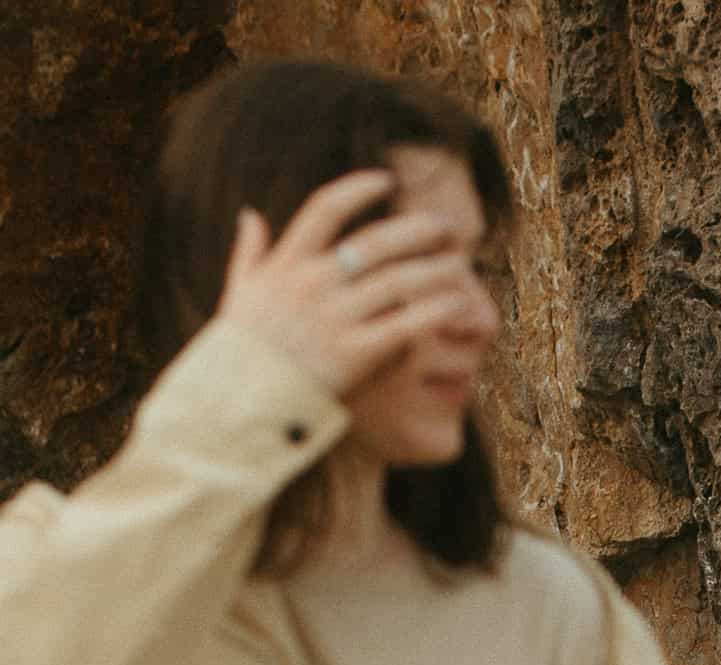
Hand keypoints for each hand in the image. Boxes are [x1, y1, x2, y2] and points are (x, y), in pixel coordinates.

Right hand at [213, 169, 473, 394]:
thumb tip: (250, 214)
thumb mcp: (236, 295)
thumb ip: (248, 254)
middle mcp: (311, 284)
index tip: (388, 181)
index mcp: (285, 265)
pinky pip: (405, 325)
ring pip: (398, 282)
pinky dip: (436, 311)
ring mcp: (333, 318)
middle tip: (448, 226)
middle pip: (376, 242)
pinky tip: (459, 303)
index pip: (325, 209)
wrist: (238, 407)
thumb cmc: (240, 353)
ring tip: (462, 266)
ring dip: (436, 270)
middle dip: (417, 230)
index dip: (358, 189)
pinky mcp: (353, 353)